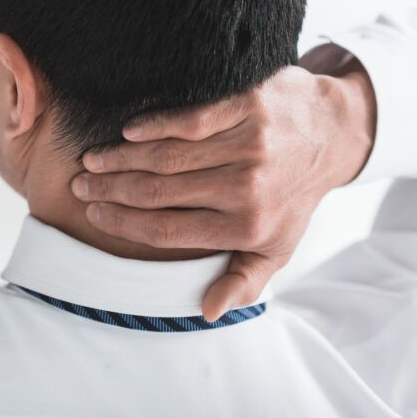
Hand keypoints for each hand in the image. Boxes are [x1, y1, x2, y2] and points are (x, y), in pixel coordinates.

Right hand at [70, 48, 375, 320]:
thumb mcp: (277, 245)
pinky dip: (154, 125)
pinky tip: (129, 131)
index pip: (167, 230)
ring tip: (94, 159)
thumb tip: (207, 311)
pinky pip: (191, 118)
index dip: (123, 223)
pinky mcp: (248, 105)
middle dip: (111, 190)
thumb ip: (242, 279)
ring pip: (167, 156)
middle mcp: (247, 187)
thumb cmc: (294, 193)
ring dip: (122, 159)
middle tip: (81, 186)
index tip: (95, 213)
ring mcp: (248, 144)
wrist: (334, 132)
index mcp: (246, 226)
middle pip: (158, 192)